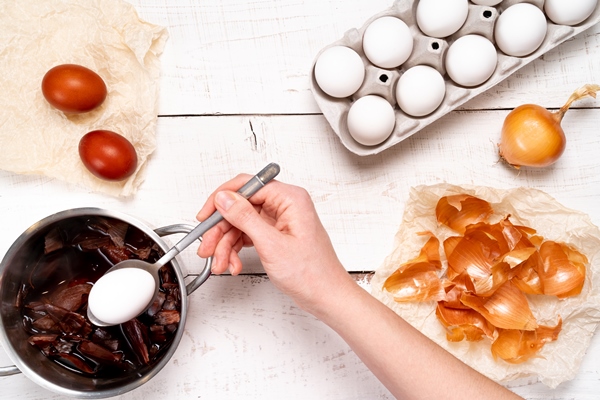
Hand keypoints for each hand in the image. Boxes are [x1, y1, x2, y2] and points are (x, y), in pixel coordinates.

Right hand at [196, 174, 353, 312]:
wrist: (326, 296)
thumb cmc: (312, 273)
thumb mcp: (272, 244)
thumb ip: (245, 218)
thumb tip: (225, 199)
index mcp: (290, 199)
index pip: (247, 185)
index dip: (222, 199)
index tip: (206, 215)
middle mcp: (285, 206)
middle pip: (241, 207)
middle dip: (221, 229)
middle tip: (208, 246)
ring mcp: (280, 220)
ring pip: (241, 224)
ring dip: (226, 244)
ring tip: (221, 263)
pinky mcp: (276, 234)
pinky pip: (248, 235)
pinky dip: (237, 250)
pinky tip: (233, 264)